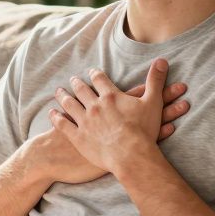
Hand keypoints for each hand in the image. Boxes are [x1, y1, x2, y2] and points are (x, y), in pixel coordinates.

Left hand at [49, 58, 173, 176]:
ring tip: (58, 92)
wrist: (131, 155)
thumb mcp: (153, 102)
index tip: (91, 72)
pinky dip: (56, 118)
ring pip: (70, 105)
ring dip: (63, 97)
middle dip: (76, 83)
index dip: (95, 74)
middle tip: (72, 80)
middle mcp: (94, 106)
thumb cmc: (144, 130)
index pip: (100, 80)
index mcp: (110, 96)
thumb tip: (162, 60)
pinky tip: (52, 113)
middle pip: (82, 90)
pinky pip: (63, 125)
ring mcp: (84, 121)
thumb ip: (155, 80)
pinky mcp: (78, 137)